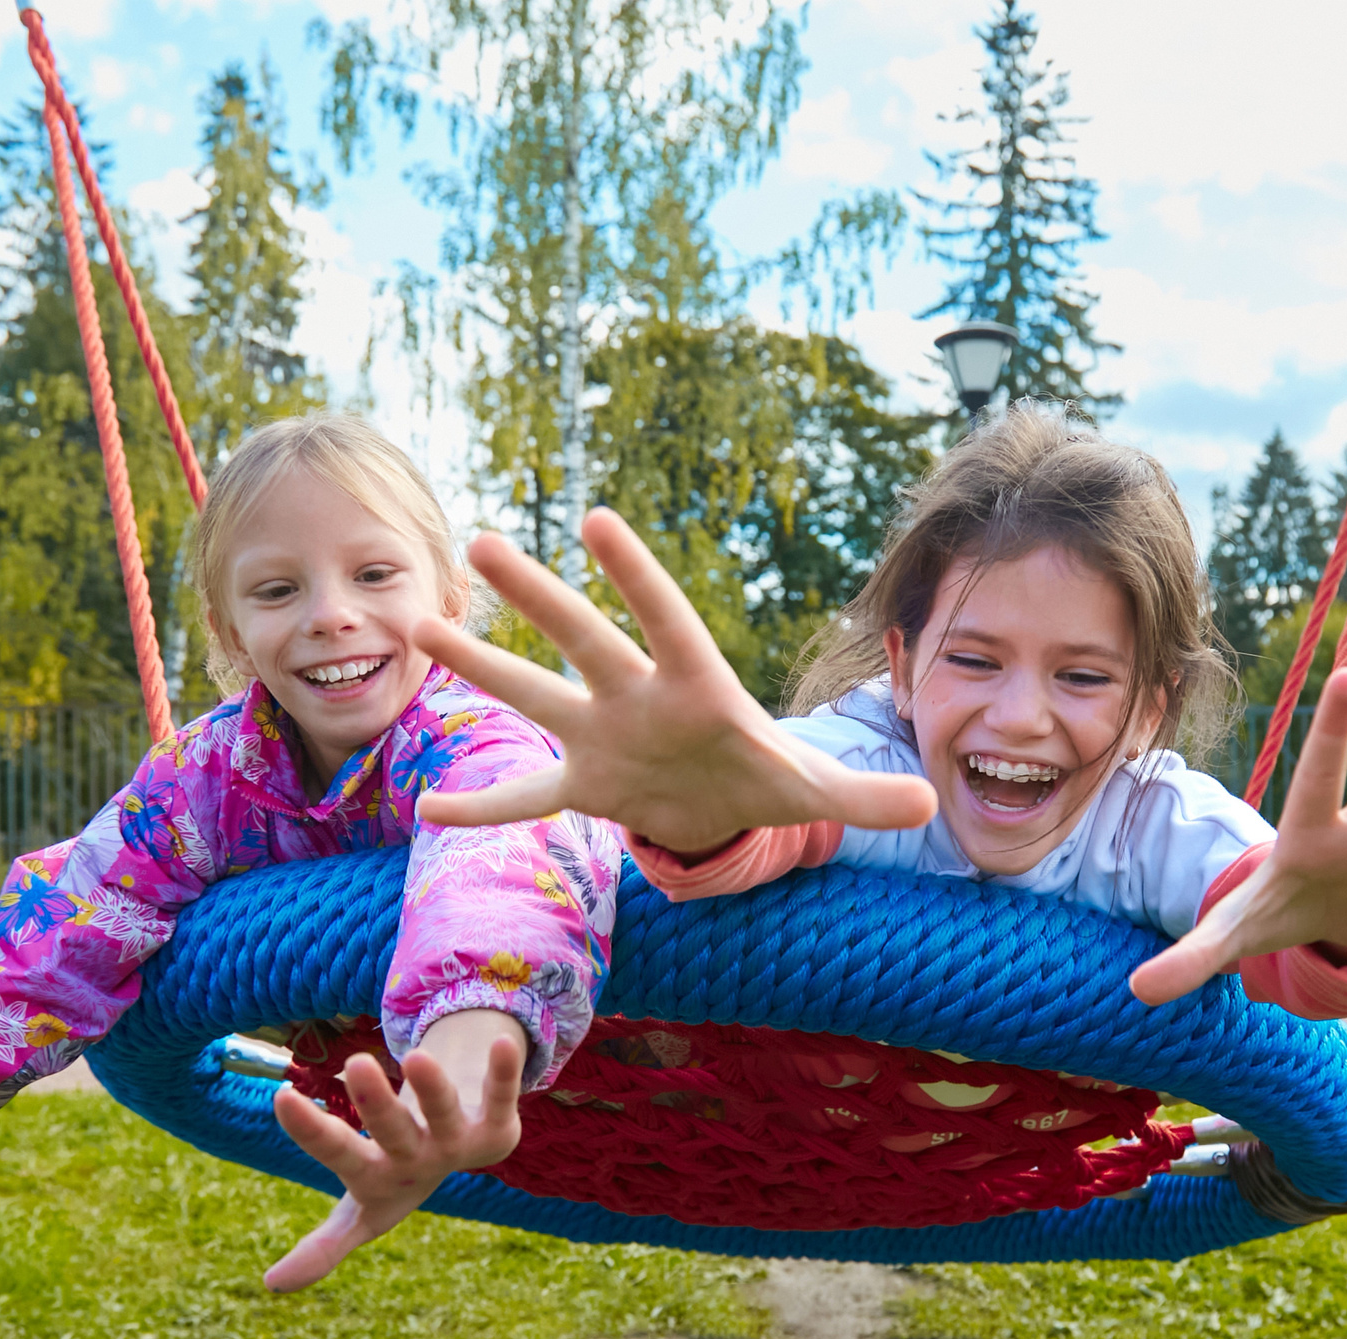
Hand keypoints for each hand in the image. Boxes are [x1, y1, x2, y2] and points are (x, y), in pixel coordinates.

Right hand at [261, 1011, 527, 1291]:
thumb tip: (270, 1288)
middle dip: (377, 1103)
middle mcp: (418, 1160)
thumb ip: (324, 1246)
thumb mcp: (359, 1211)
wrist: (465, 1152)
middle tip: (355, 1064)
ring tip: (416, 1056)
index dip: (311, 1132)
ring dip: (433, 1087)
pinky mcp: (497, 1126)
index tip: (281, 1097)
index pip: (339, 1154)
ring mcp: (459, 1142)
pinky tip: (504, 1042)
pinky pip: (502, 1096)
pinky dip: (505, 1073)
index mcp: (377, 1176)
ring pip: (444, 1110)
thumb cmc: (397, 1173)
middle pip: (394, 1130)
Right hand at [410, 508, 935, 852]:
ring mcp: (601, 738)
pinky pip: (523, 797)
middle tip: (482, 542)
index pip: (665, 621)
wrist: (728, 801)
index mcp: (696, 686)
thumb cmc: (767, 773)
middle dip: (536, 598)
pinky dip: (481, 808)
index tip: (597, 518)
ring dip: (479, 666)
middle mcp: (636, 698)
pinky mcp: (583, 786)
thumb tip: (927, 799)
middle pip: (581, 640)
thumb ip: (862, 795)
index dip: (636, 576)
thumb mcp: (815, 789)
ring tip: (419, 625)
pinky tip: (429, 810)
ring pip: (532, 694)